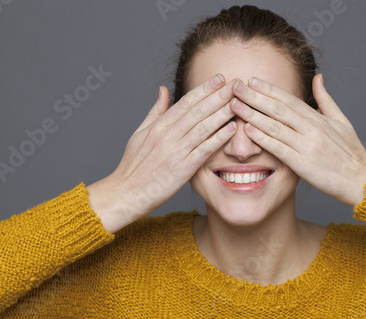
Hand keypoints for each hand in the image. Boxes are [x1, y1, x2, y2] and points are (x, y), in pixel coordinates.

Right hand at [88, 74, 238, 232]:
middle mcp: (167, 135)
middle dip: (219, 96)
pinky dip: (218, 139)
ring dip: (222, 114)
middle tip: (236, 84)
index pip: (186, 102)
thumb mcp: (140, 133)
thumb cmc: (133, 166)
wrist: (126, 192)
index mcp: (158, 126)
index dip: (204, 89)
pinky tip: (232, 130)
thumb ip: (156, 111)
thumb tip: (164, 90)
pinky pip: (204, 150)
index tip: (220, 78)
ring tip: (239, 102)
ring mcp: (176, 151)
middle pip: (198, 111)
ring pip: (203, 128)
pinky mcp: (182, 169)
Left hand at [229, 73, 365, 206]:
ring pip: (275, 126)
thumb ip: (326, 99)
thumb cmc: (351, 152)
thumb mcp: (341, 121)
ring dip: (252, 114)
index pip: (289, 99)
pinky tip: (248, 130)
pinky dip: (263, 139)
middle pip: (278, 108)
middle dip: (255, 96)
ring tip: (235, 105)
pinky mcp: (302, 164)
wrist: (361, 179)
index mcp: (318, 118)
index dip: (269, 89)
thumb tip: (317, 77)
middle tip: (235, 86)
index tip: (252, 80)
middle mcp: (311, 129)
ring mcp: (307, 146)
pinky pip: (279, 148)